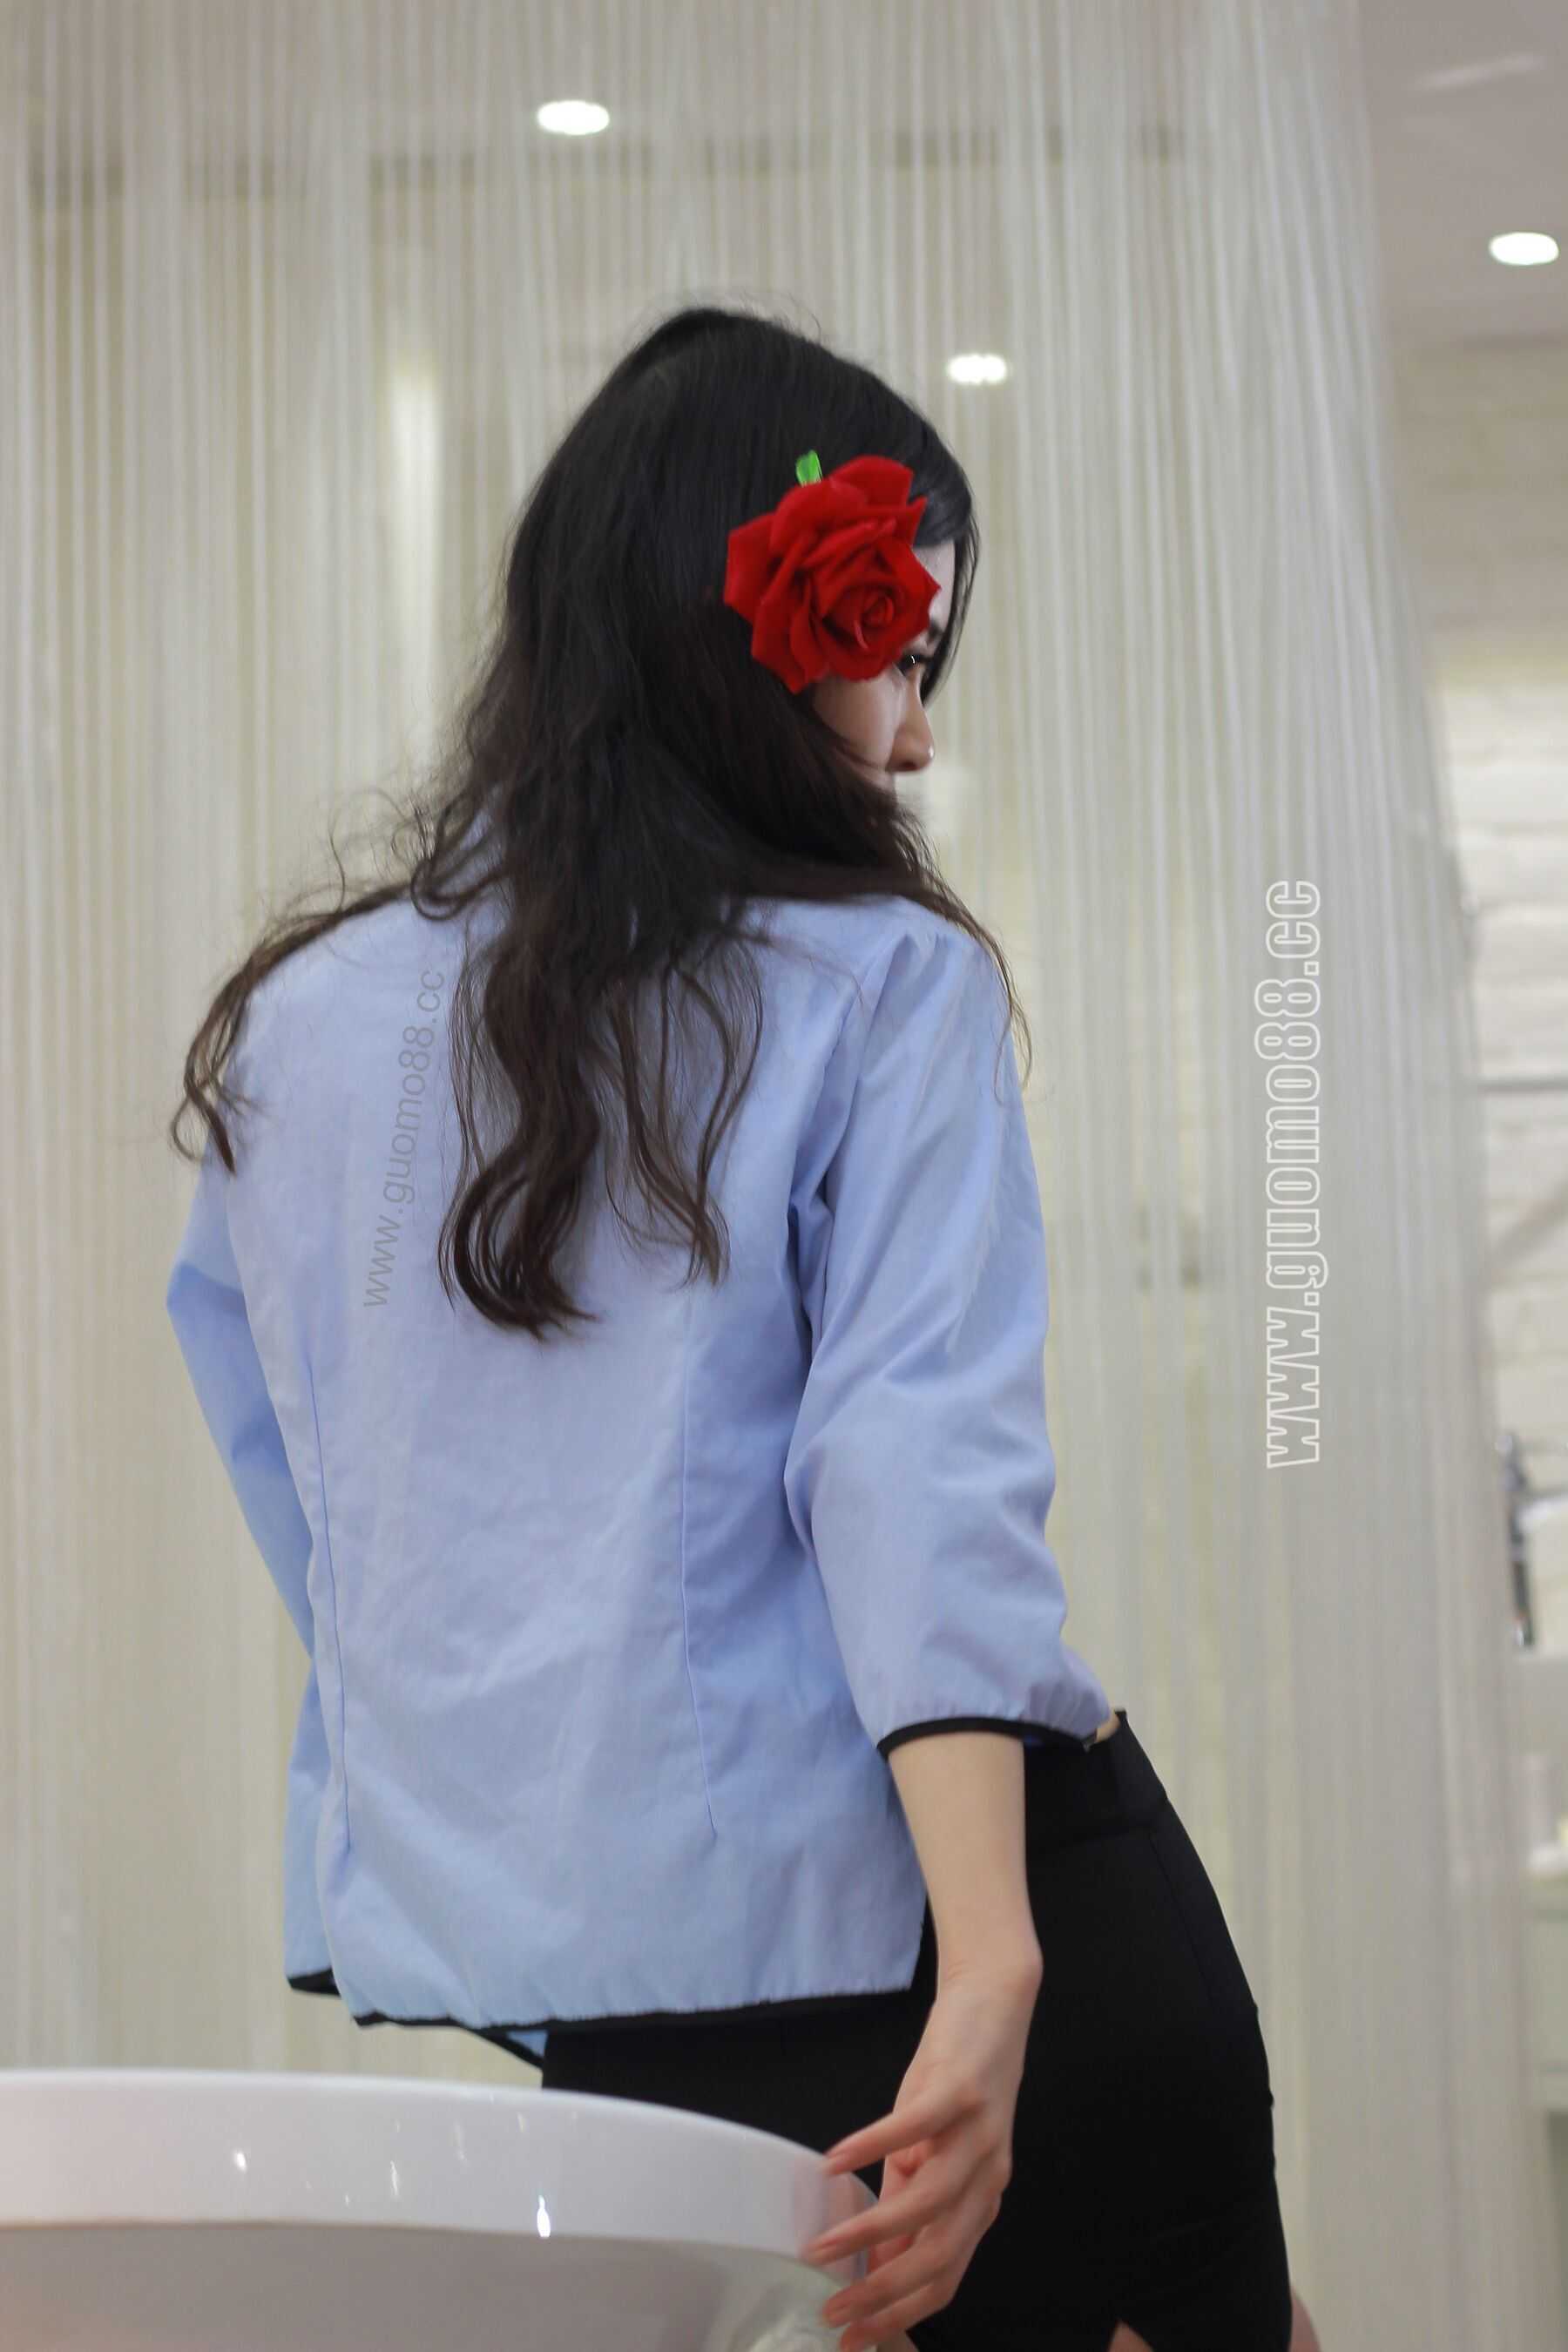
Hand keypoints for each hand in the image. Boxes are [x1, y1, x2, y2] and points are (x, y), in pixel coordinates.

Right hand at [800, 1955, 1040, 2349]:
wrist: (993, 2005)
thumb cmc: (956, 2082)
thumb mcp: (931, 2152)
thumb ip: (908, 2203)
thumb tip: (878, 2261)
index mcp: (981, 2201)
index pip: (945, 2277)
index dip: (901, 2314)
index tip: (853, 2338)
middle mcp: (987, 2178)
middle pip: (939, 2254)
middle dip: (884, 2292)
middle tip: (834, 2310)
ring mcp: (977, 2136)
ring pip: (928, 2203)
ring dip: (870, 2232)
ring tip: (823, 2247)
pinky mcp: (961, 2092)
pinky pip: (914, 2128)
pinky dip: (872, 2147)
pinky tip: (834, 2162)